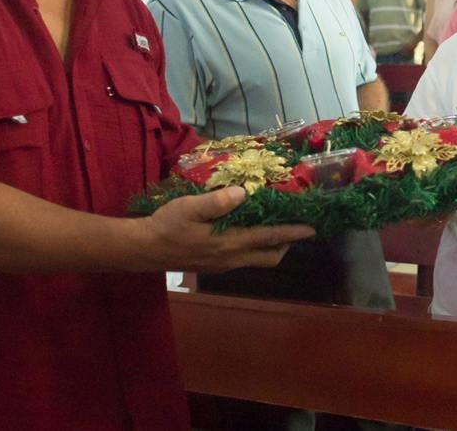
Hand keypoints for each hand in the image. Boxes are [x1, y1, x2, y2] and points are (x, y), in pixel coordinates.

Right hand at [136, 187, 314, 271]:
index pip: (269, 237)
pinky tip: (248, 233)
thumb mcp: (189, 207)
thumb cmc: (166, 226)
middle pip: (270, 256)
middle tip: (295, 227)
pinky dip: (254, 248)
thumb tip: (243, 192)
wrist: (144, 250)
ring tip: (275, 227)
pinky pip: (244, 259)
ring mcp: (223, 264)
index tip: (312, 227)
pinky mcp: (214, 265)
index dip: (293, 232)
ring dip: (270, 246)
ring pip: (257, 259)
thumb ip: (217, 201)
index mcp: (229, 242)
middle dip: (287, 244)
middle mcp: (231, 257)